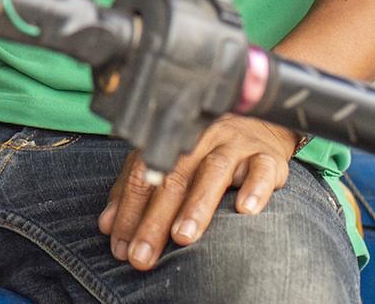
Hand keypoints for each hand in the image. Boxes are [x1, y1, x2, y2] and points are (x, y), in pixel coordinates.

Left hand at [96, 116, 297, 270]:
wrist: (258, 121)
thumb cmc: (206, 147)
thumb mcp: (168, 161)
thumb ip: (136, 189)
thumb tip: (107, 225)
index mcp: (171, 140)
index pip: (143, 174)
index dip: (129, 211)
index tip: (121, 246)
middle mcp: (200, 138)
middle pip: (174, 177)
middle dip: (155, 219)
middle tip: (143, 254)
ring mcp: (235, 144)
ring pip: (214, 171)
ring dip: (197, 205)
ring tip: (183, 237)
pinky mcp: (267, 154)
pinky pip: (262, 169)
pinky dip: (255, 188)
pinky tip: (245, 210)